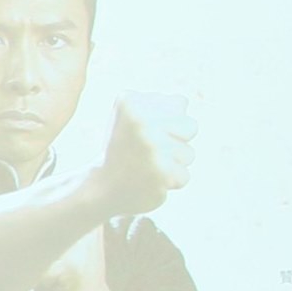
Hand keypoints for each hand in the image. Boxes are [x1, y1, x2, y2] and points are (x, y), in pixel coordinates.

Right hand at [94, 93, 195, 217]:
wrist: (100, 188)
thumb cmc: (122, 149)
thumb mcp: (129, 116)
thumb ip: (157, 102)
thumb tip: (183, 102)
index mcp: (130, 102)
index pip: (179, 103)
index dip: (167, 120)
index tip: (143, 131)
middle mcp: (140, 122)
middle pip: (191, 126)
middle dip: (177, 140)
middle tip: (150, 150)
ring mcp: (151, 148)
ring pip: (188, 154)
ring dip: (172, 164)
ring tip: (148, 166)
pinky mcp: (161, 174)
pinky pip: (184, 176)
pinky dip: (169, 183)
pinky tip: (149, 181)